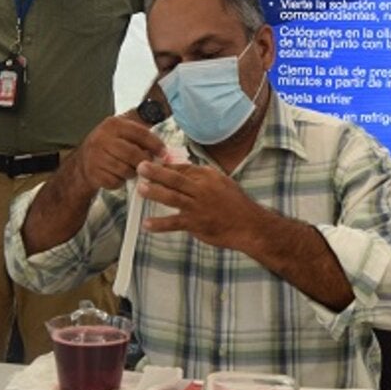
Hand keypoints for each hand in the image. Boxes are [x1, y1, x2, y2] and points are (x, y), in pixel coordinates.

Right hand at [74, 116, 165, 192]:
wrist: (83, 161)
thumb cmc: (110, 144)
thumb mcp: (122, 129)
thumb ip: (141, 128)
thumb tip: (165, 118)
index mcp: (113, 124)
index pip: (140, 133)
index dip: (155, 144)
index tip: (164, 153)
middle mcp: (102, 138)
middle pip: (133, 154)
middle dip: (144, 162)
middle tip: (148, 165)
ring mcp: (95, 157)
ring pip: (125, 170)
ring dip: (132, 173)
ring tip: (131, 169)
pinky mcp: (93, 173)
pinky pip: (115, 181)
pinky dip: (120, 182)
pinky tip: (118, 176)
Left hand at [136, 160, 264, 250]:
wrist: (249, 225)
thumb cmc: (235, 203)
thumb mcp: (221, 182)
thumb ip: (201, 176)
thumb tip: (180, 169)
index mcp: (208, 176)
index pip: (182, 168)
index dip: (165, 166)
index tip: (151, 164)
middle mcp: (203, 189)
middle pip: (175, 179)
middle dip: (156, 172)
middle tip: (140, 167)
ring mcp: (198, 207)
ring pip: (173, 197)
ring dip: (155, 193)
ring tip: (141, 189)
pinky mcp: (196, 224)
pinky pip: (175, 223)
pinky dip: (160, 224)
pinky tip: (147, 224)